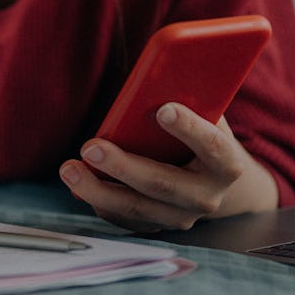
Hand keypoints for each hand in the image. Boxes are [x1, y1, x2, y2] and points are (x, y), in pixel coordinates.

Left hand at [59, 103, 277, 232]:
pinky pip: (124, 220)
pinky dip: (98, 202)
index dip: (190, 128)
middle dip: (123, 166)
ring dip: (98, 189)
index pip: (212, 146)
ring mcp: (181, 217)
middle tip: (90, 146)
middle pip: (162, 184)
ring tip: (68, 168)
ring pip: (136, 208)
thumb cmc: (202, 131)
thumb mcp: (205, 112)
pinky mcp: (157, 227)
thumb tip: (161, 67)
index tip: (163, 109)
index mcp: (226, 163)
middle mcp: (207, 197)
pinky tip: (76, 183)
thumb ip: (192, 96)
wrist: (213, 178)